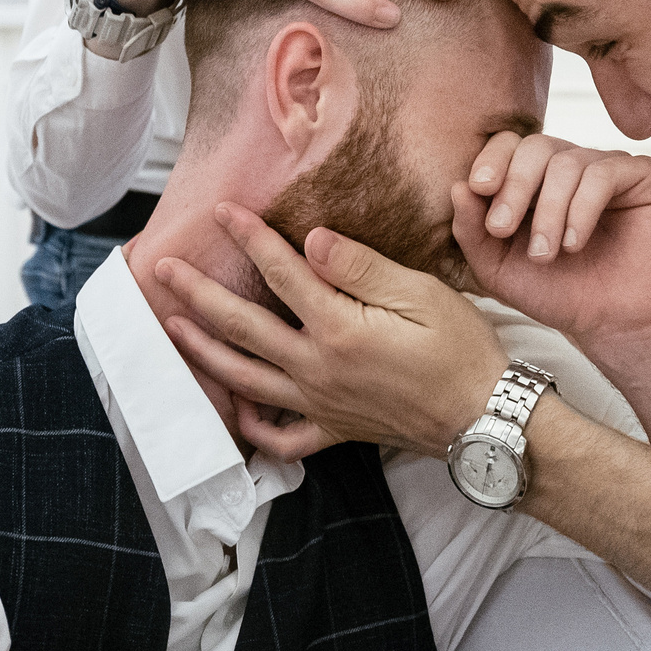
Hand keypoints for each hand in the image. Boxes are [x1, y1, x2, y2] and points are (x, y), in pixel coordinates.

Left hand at [158, 204, 506, 460]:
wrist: (487, 419)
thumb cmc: (463, 350)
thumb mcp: (421, 294)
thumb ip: (360, 268)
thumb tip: (310, 240)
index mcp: (339, 329)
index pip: (281, 273)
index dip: (249, 238)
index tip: (223, 212)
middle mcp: (317, 369)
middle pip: (242, 326)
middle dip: (197, 293)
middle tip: (163, 268)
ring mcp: (321, 403)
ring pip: (245, 379)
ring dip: (203, 351)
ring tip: (174, 328)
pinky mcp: (335, 429)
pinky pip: (283, 438)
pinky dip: (254, 429)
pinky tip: (238, 409)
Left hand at [454, 132, 650, 360]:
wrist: (611, 324)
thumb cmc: (555, 293)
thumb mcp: (498, 268)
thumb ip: (471, 230)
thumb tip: (457, 186)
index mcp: (535, 176)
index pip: (509, 144)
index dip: (491, 160)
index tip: (479, 189)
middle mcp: (571, 164)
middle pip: (535, 146)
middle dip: (514, 187)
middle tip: (502, 230)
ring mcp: (608, 167)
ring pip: (568, 162)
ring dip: (549, 211)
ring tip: (545, 255)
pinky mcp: (644, 177)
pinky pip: (606, 172)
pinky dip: (583, 208)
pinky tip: (574, 244)